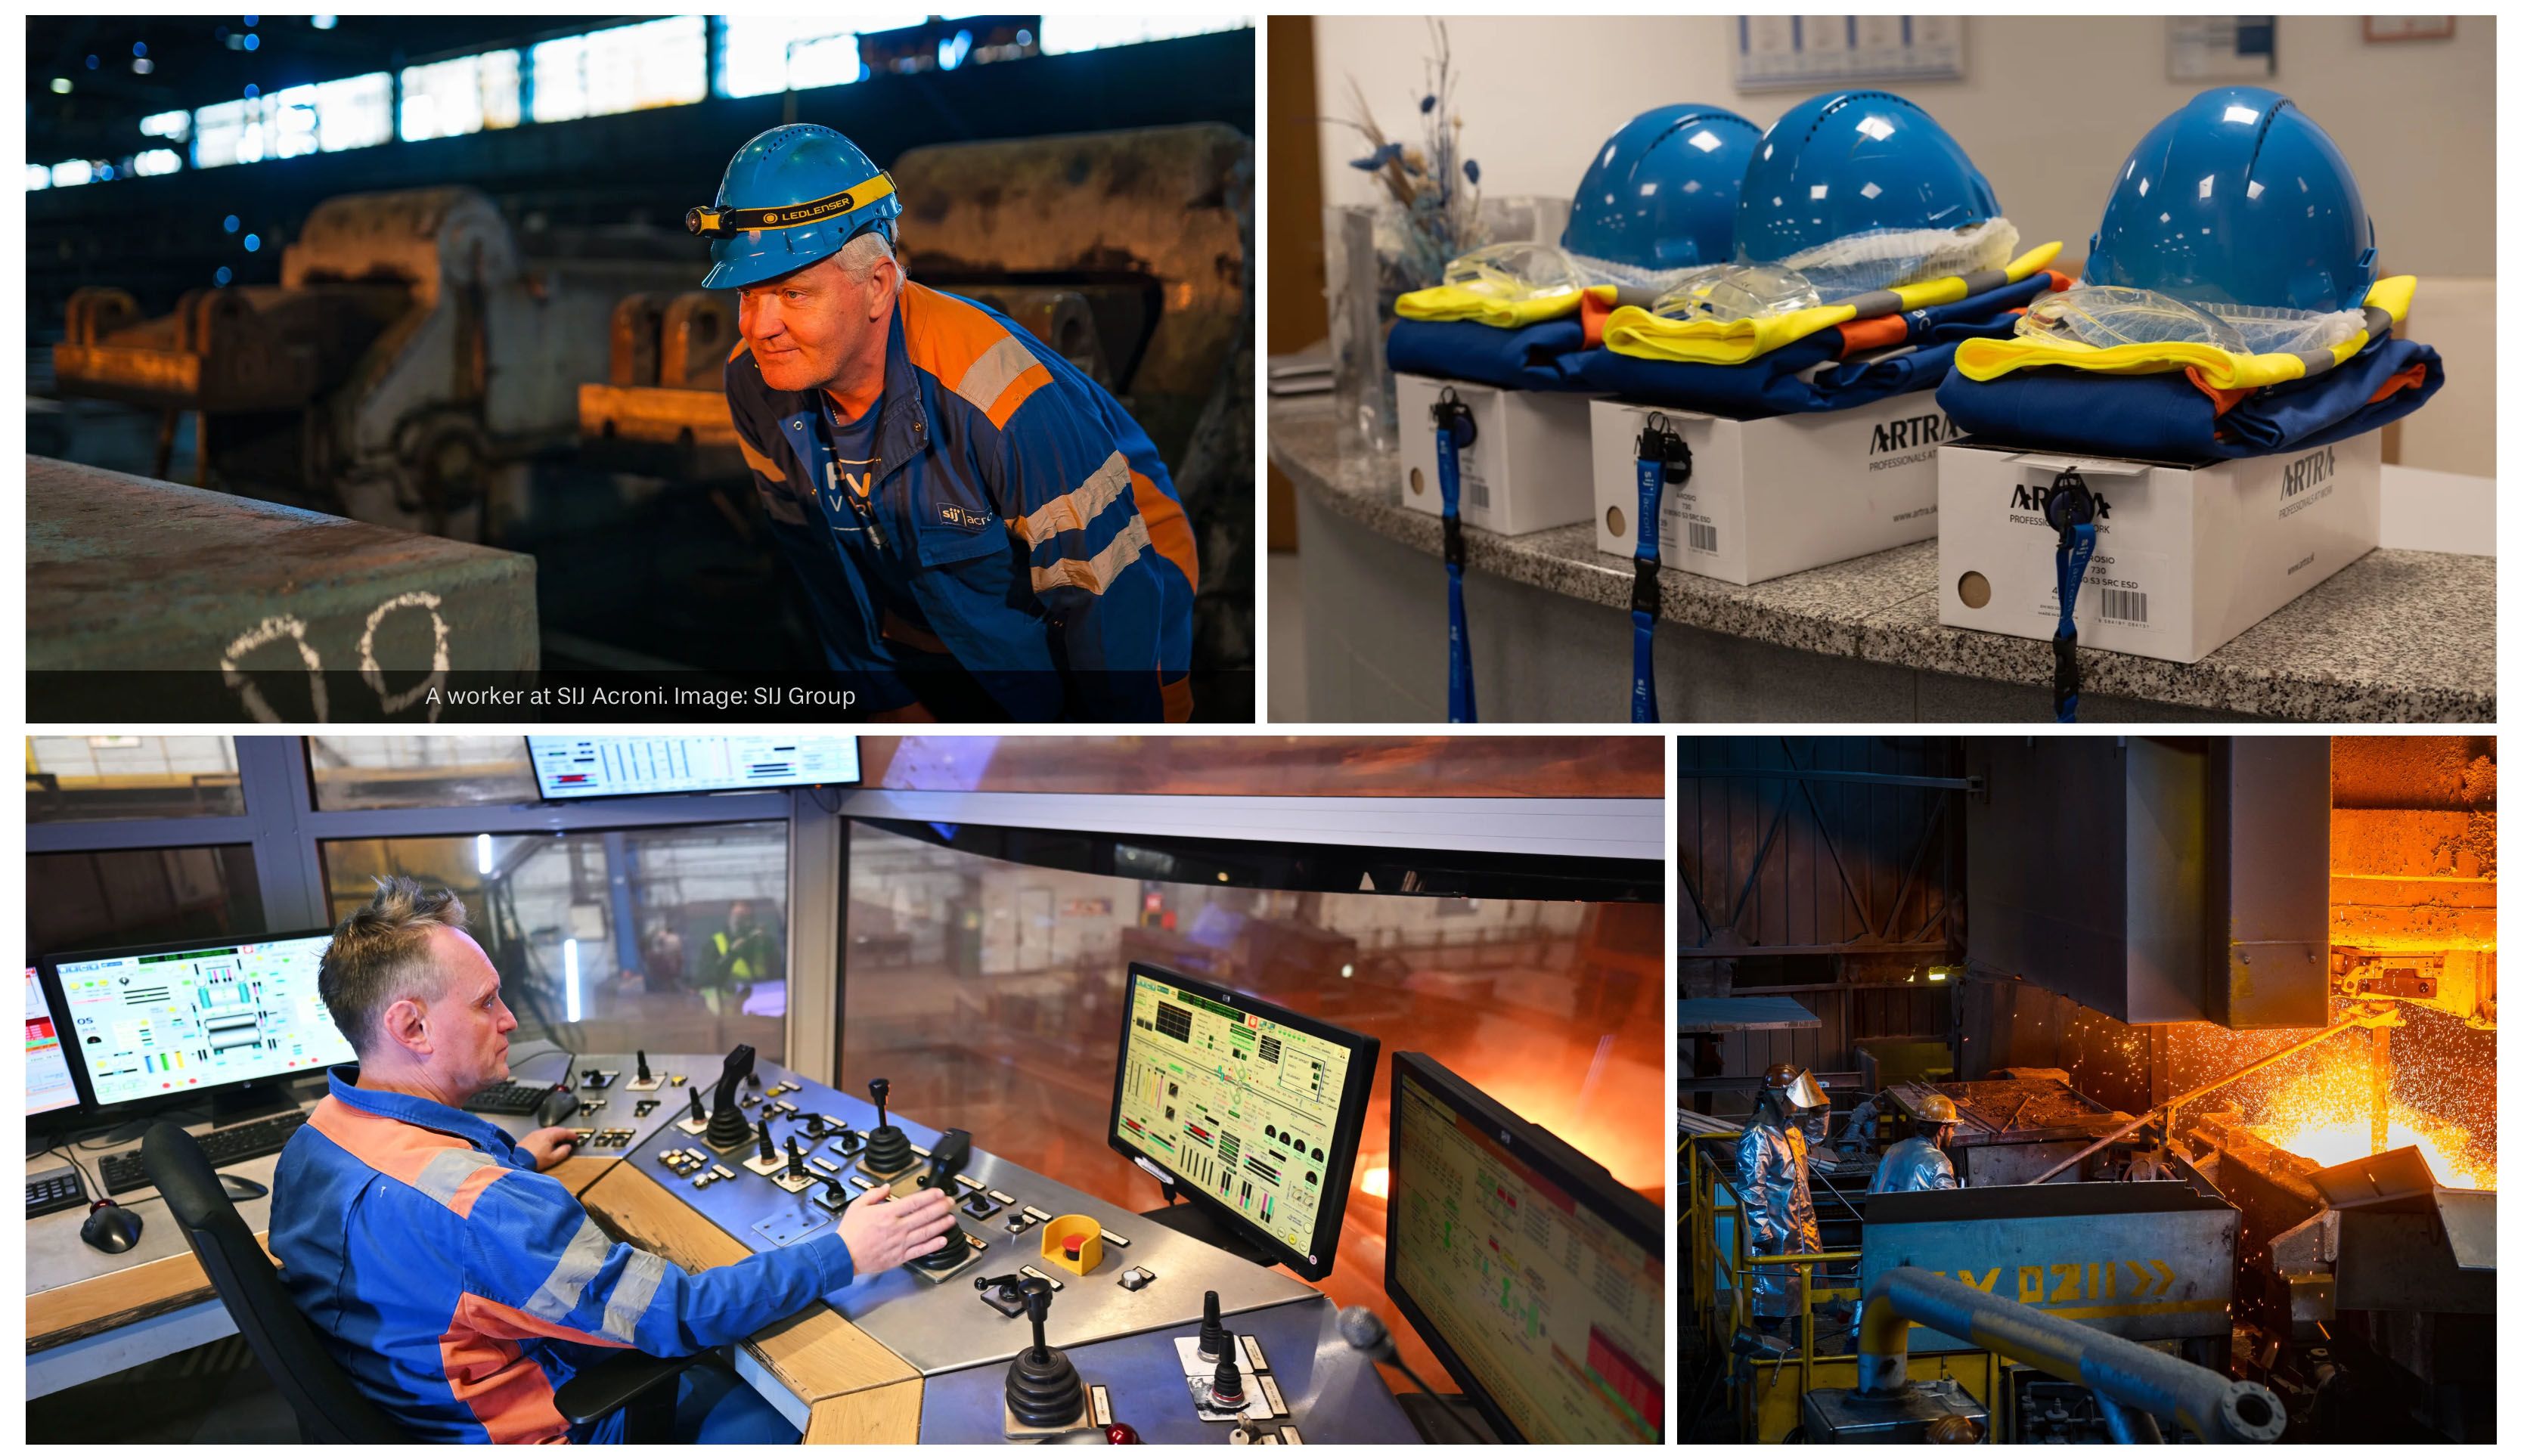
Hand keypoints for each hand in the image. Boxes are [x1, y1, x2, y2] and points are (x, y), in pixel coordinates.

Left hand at [517, 1126, 582, 1170]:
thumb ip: (563, 1152)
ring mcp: (534, 1133)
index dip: (571, 1134)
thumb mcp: (552, 1158)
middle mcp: (542, 1131)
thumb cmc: (536, 1160)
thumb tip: (568, 1147)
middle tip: (569, 1137)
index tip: (576, 1137)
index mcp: (549, 1135)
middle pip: (556, 1129)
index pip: (563, 1132)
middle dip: (564, 1133)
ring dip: (556, 1134)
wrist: (518, 1161)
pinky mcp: (529, 1137)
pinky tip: (548, 1141)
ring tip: (560, 1139)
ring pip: (548, 1131)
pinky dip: (548, 1136)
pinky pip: (542, 1133)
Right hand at [837, 1184, 956, 1275]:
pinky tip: (943, 1240)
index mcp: (887, 1213)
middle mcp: (896, 1227)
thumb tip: (886, 1187)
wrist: (843, 1255)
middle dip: (940, 1208)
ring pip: (926, 1232)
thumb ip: (873, 1195)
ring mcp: (900, 1243)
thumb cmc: (849, 1233)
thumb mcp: (857, 1206)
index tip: (939, 1193)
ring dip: (941, 1225)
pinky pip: (920, 1250)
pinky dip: (933, 1245)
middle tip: (950, 1203)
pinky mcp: (900, 1256)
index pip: (914, 1202)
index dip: (929, 1196)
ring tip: (951, 1219)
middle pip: (924, 1215)